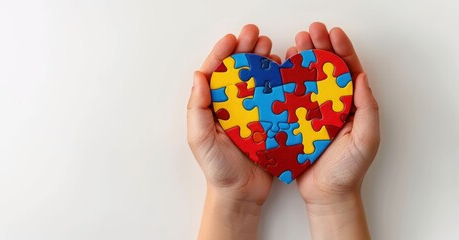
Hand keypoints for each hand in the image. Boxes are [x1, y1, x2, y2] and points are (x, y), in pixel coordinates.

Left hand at [187, 24, 282, 239]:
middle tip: (254, 35)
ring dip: (262, 61)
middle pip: (237, 71)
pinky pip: (273, 98)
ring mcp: (250, 113)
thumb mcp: (200, 139)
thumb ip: (198, 109)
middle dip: (245, 50)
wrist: (241, 194)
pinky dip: (278, 82)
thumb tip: (199, 76)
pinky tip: (283, 70)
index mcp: (213, 108)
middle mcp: (231, 107)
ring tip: (269, 47)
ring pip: (256, 80)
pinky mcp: (268, 122)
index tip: (232, 39)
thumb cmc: (217, 170)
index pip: (215, 74)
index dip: (222, 53)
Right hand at [289, 22, 379, 204]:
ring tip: (294, 44)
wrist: (327, 194)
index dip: (341, 50)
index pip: (348, 71)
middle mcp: (333, 105)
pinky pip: (291, 97)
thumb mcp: (365, 139)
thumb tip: (362, 77)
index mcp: (352, 106)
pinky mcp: (296, 121)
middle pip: (327, 69)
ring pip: (308, 79)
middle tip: (311, 32)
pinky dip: (287, 81)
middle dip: (320, 47)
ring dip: (302, 59)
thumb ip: (367, 109)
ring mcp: (314, 112)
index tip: (332, 33)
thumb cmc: (349, 170)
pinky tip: (281, 68)